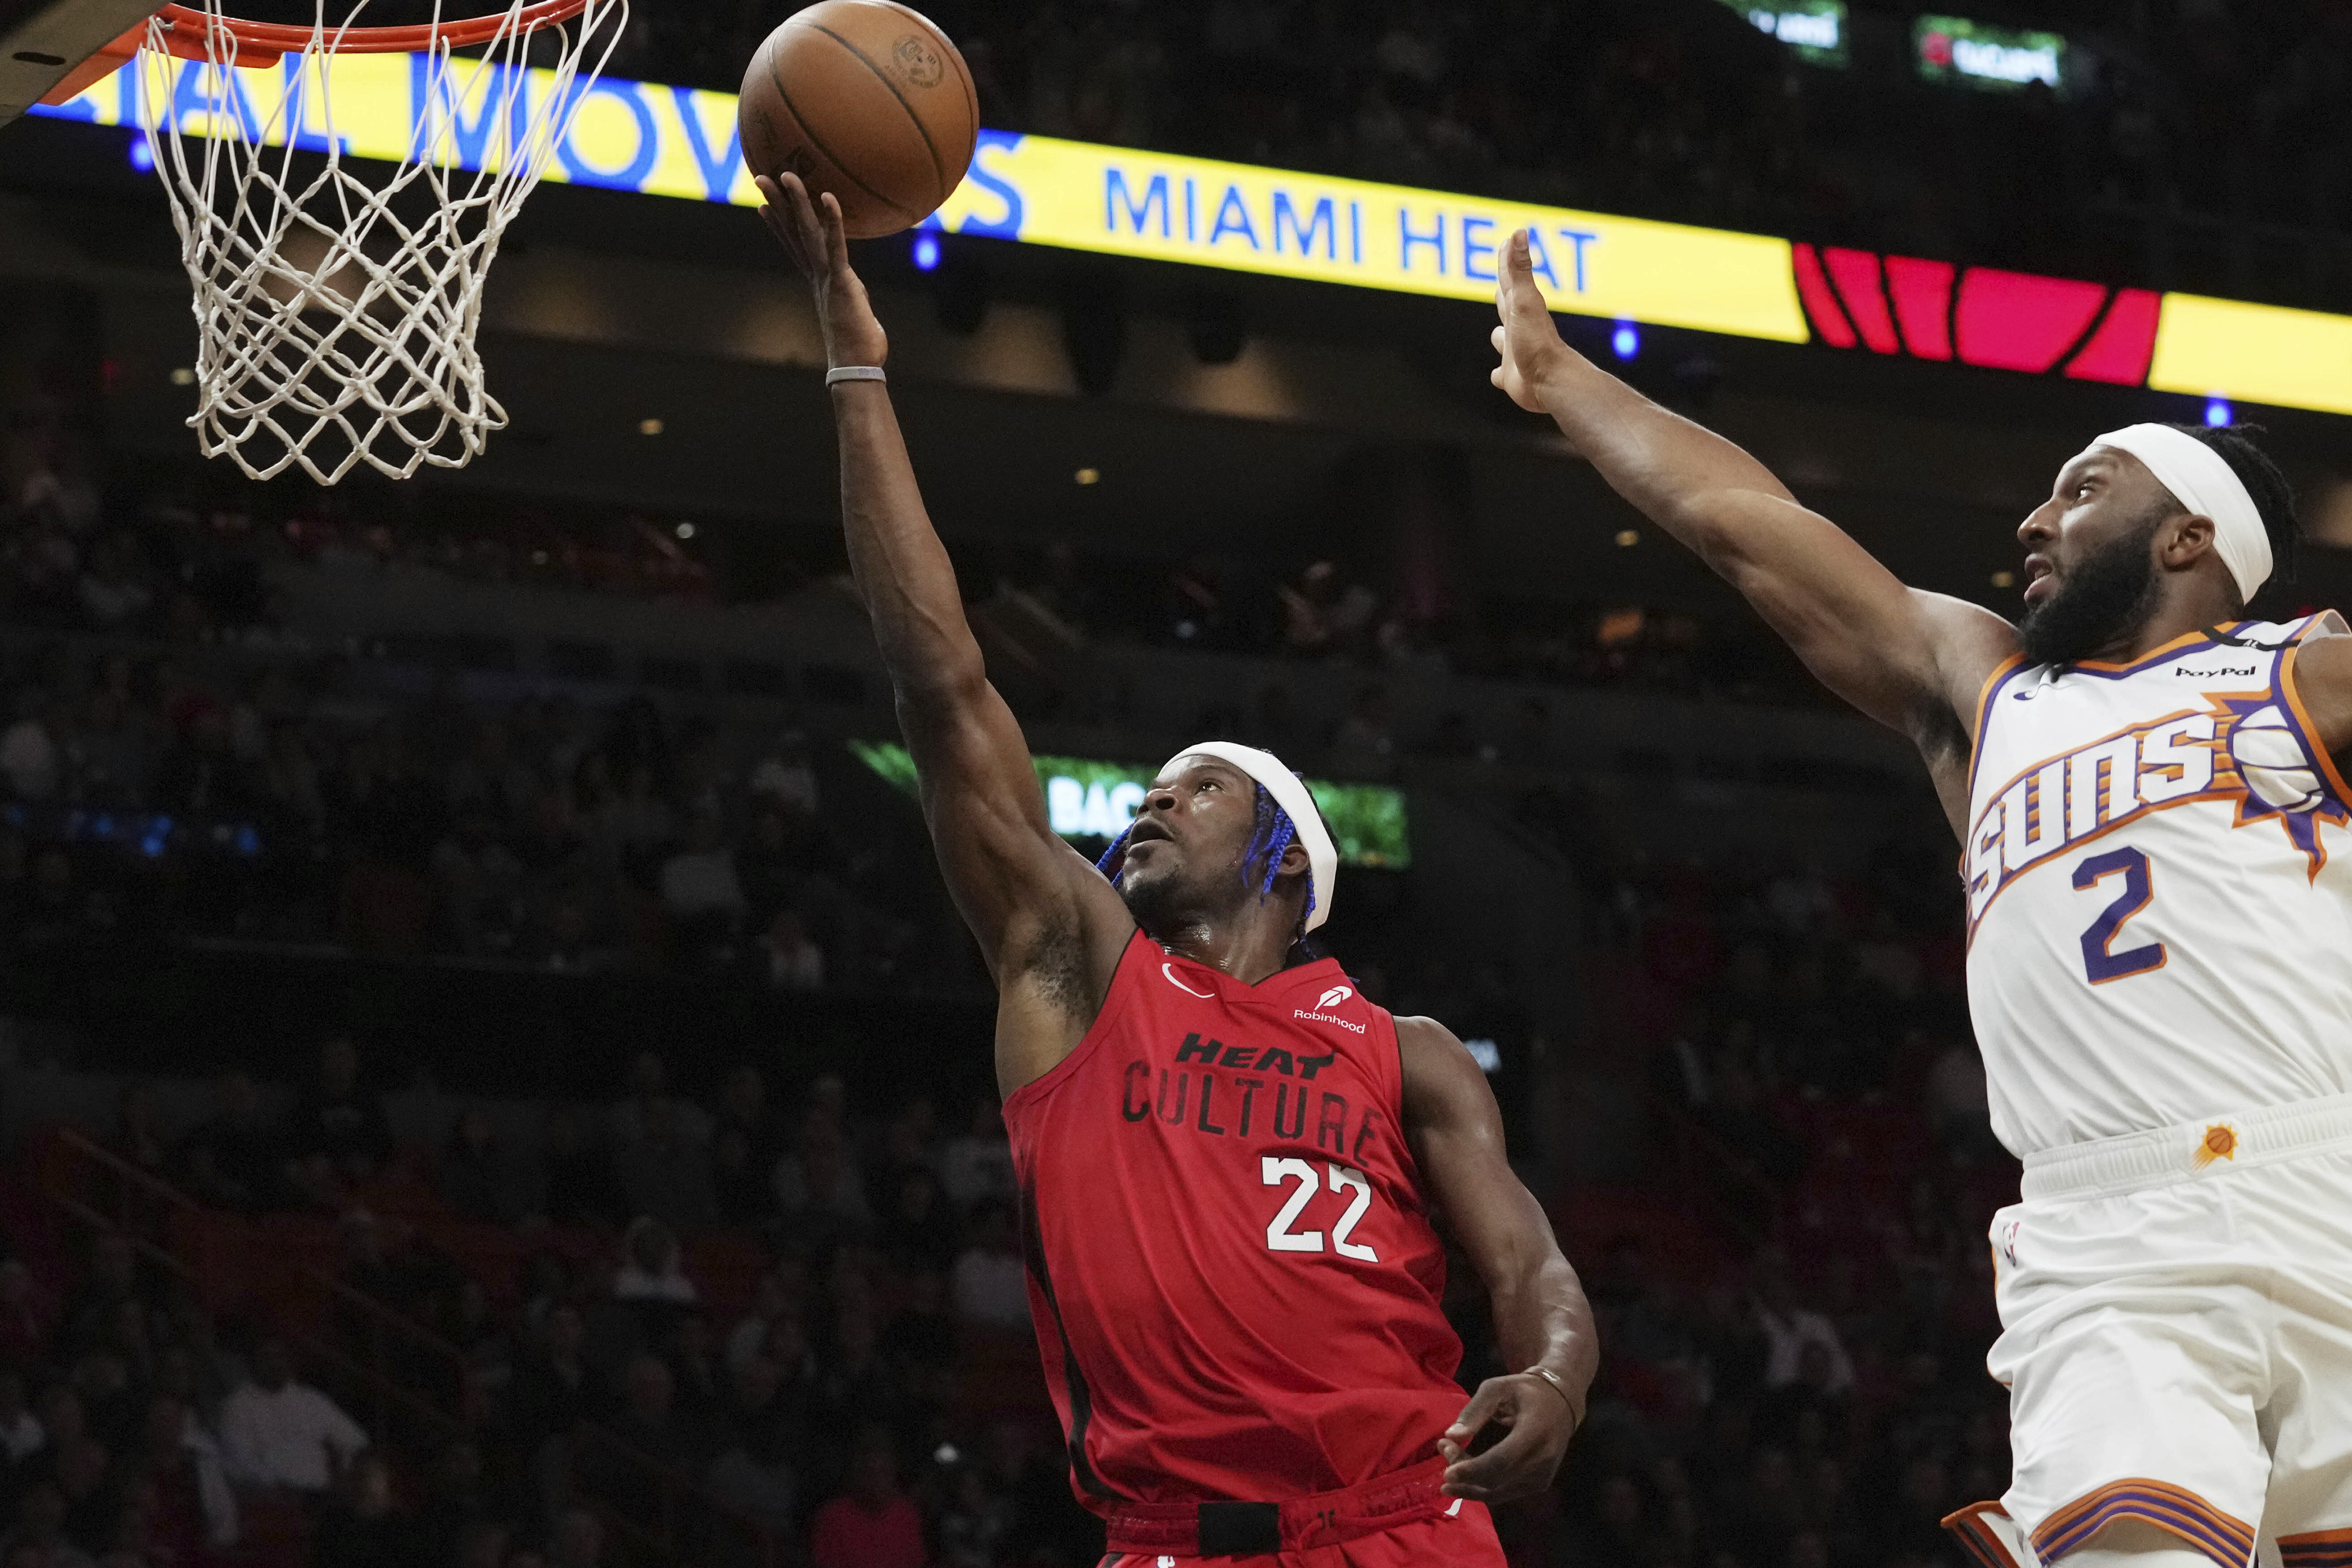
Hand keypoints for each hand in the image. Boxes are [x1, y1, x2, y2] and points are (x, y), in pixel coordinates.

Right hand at [756, 171, 888, 370]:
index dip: (778, 225)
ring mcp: (826, 277)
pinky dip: (833, 221)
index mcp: (818, 281)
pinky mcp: (841, 281)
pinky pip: (836, 246)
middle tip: (761, 177)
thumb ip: (851, 297)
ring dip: (797, 202)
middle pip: (793, 232)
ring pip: (808, 232)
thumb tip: (856, 295)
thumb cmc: (860, 345)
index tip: (764, 207)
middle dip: (777, 202)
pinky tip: (828, 198)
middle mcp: (817, 275)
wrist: (857, 365)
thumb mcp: (853, 311)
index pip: (794, 246)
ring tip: (786, 176)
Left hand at [1437, 1371, 1577, 1502]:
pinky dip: (1481, 1489)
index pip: (1502, 1460)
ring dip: (1469, 1485)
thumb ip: (1474, 1410)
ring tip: (1447, 1465)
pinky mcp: (1539, 1483)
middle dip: (1464, 1474)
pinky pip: (1505, 1493)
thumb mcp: (1497, 1388)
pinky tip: (1464, 1479)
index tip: (1446, 1473)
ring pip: (1498, 1492)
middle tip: (1443, 1451)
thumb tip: (1451, 1435)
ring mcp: (1543, 1475)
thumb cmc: (1523, 1391)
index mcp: (1535, 1431)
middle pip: (1496, 1479)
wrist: (1560, 1403)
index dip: (1472, 1470)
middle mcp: (1543, 1458)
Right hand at [1489, 228, 1574, 413]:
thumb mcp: (1524, 300)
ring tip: (1497, 332)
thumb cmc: (1537, 340)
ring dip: (1499, 336)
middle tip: (1501, 281)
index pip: (1510, 280)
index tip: (1507, 242)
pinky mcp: (1513, 377)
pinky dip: (1498, 373)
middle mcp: (1518, 328)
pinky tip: (1498, 374)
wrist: (1551, 380)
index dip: (1507, 261)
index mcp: (1519, 309)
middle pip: (1508, 306)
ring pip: (1504, 340)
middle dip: (1503, 294)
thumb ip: (1519, 268)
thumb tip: (1519, 232)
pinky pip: (1502, 373)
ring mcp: (1515, 352)